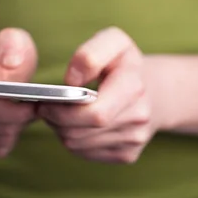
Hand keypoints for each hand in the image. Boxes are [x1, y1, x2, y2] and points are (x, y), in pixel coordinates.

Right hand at [0, 28, 37, 157]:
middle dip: (20, 120)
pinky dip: (7, 139)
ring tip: (18, 112)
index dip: (14, 111)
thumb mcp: (8, 42)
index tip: (33, 105)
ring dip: (16, 129)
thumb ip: (13, 45)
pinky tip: (6, 123)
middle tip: (32, 108)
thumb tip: (11, 62)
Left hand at [39, 27, 162, 163]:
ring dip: (60, 130)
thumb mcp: (112, 42)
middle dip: (55, 121)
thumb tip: (71, 82)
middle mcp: (139, 116)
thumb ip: (90, 54)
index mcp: (134, 85)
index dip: (62, 111)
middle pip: (80, 131)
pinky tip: (75, 125)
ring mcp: (135, 139)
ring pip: (77, 144)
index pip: (95, 113)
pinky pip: (84, 153)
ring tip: (59, 113)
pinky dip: (73, 141)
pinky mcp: (126, 155)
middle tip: (44, 108)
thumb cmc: (122, 64)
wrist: (154, 90)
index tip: (45, 100)